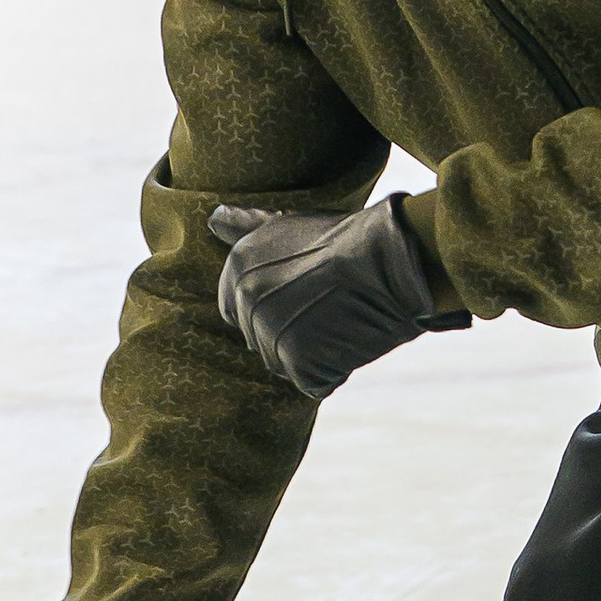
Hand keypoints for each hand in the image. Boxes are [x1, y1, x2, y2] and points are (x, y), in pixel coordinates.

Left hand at [209, 195, 466, 400]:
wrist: (386, 260)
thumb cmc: (344, 239)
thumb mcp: (288, 225)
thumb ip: (245, 228)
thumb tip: (214, 218)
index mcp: (238, 268)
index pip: (235, 311)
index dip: (271, 308)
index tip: (300, 295)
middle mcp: (247, 301)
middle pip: (261, 340)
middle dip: (292, 331)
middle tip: (328, 305)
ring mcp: (271, 332)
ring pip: (284, 364)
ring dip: (313, 352)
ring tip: (339, 320)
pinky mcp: (299, 362)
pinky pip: (313, 382)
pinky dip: (333, 371)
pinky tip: (349, 341)